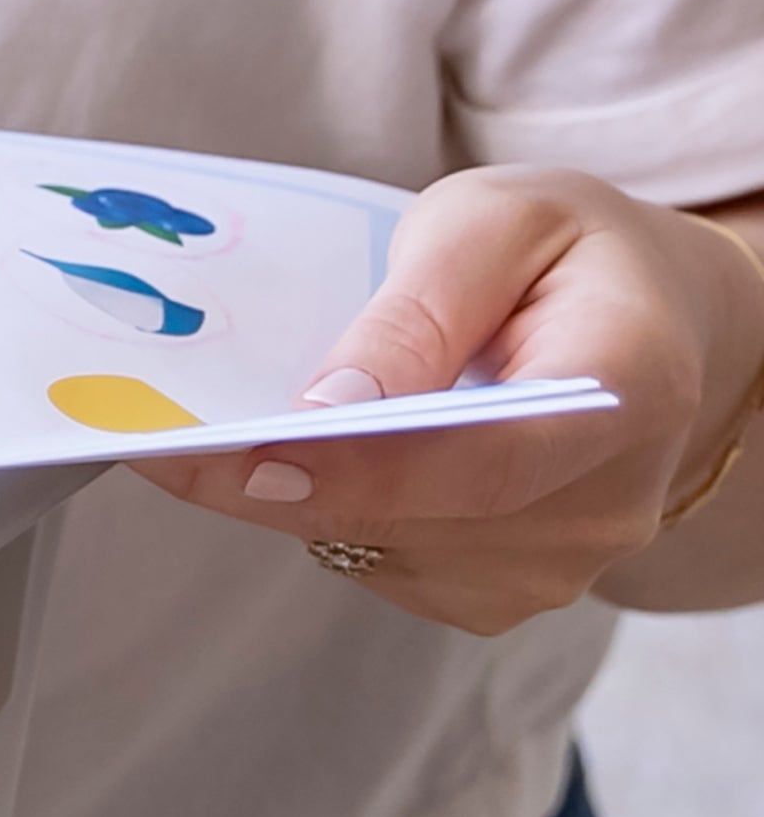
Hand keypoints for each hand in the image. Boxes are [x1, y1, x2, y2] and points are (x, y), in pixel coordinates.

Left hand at [135, 170, 763, 633]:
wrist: (649, 327)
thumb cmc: (570, 258)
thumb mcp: (498, 221)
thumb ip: (421, 307)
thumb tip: (332, 405)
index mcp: (627, 392)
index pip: (485, 464)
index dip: (357, 471)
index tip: (244, 455)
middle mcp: (603, 503)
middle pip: (413, 517)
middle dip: (282, 477)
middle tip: (166, 436)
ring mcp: (555, 565)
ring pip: (379, 548)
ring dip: (302, 494)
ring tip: (262, 424)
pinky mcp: (500, 595)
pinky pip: (381, 564)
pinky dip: (335, 512)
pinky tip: (335, 457)